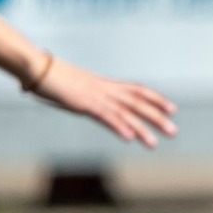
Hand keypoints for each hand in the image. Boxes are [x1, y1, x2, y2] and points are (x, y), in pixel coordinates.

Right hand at [31, 58, 178, 147]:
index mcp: (106, 85)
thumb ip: (88, 96)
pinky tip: (129, 138)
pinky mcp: (84, 104)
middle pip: (138, 104)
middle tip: (174, 131)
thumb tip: (89, 102)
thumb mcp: (77, 88)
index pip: (138, 90)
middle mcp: (106, 90)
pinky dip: (118, 126)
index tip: (173, 109)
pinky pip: (105, 116)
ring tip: (154, 144)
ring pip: (125, 113)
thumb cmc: (54, 78)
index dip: (157, 99)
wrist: (39, 68)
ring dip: (141, 130)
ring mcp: (96, 97)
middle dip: (157, 118)